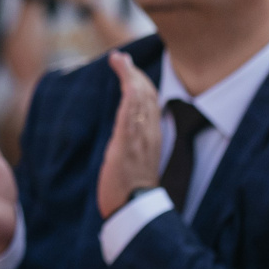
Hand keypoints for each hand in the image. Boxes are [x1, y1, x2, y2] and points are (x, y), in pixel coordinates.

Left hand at [96, 52, 163, 217]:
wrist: (134, 210)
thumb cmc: (130, 192)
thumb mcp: (132, 163)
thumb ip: (130, 147)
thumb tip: (122, 140)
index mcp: (151, 138)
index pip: (150, 103)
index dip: (140, 83)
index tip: (128, 69)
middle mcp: (149, 134)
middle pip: (146, 95)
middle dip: (133, 73)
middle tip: (119, 57)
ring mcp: (139, 139)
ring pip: (140, 99)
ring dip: (129, 76)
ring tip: (118, 59)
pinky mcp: (126, 145)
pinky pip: (132, 115)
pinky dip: (130, 95)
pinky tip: (126, 81)